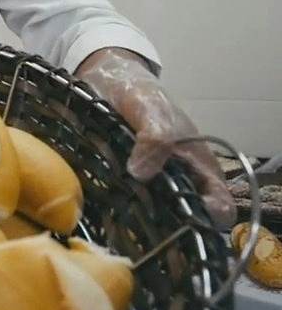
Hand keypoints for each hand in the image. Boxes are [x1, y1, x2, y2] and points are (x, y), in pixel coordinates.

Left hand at [77, 47, 235, 227]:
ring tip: (111, 216)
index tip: (186, 216)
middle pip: (179, 220)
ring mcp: (145, 185)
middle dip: (164, 230)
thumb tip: (142, 174)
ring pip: (145, 217)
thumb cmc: (138, 92)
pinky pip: (114, 203)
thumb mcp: (150, 107)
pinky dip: (105, 207)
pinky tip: (91, 206)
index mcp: (196, 166)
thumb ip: (155, 136)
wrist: (103, 80)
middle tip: (140, 226)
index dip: (211, 217)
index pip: (218, 205)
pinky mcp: (117, 183)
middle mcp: (175, 181)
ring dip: (130, 220)